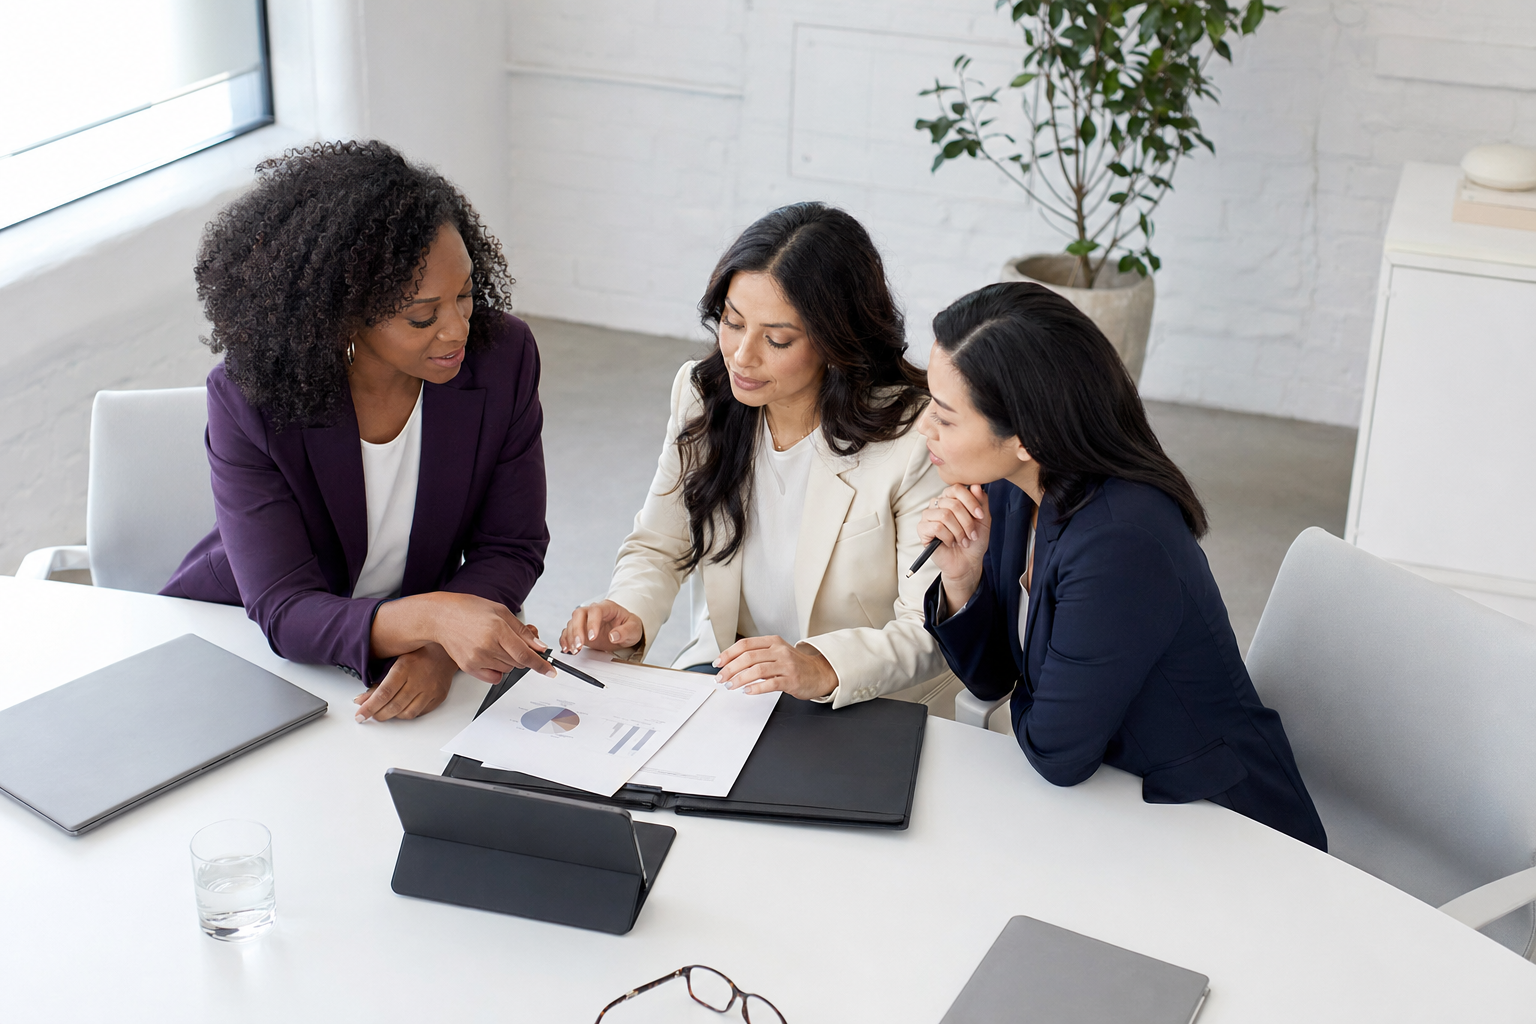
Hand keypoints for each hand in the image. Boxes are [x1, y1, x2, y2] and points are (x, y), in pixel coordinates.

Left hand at [354, 644, 456, 721]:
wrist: (445, 652)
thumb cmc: (418, 654)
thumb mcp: (395, 662)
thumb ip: (379, 682)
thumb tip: (361, 701)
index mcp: (405, 667)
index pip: (384, 693)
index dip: (370, 707)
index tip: (360, 715)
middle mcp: (419, 680)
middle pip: (394, 706)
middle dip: (378, 714)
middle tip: (369, 715)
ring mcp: (431, 690)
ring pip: (407, 713)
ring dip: (392, 716)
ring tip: (384, 711)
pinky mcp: (439, 697)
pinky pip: (419, 713)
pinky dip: (406, 714)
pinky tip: (400, 709)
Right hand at [372, 592, 554, 683]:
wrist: (441, 617)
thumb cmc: (469, 610)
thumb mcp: (501, 612)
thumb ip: (522, 631)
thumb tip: (539, 647)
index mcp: (498, 629)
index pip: (525, 654)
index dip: (541, 664)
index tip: (551, 672)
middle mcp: (487, 646)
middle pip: (518, 663)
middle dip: (522, 655)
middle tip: (510, 641)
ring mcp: (477, 659)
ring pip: (508, 670)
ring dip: (508, 661)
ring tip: (494, 644)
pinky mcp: (469, 668)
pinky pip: (494, 677)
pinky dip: (497, 670)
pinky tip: (489, 656)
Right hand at [560, 600, 642, 653]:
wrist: (626, 632)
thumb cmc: (630, 627)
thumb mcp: (634, 629)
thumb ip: (626, 631)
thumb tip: (614, 636)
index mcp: (607, 607)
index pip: (596, 610)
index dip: (592, 623)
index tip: (592, 637)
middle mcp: (594, 611)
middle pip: (579, 614)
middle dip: (577, 630)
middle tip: (579, 645)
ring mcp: (585, 620)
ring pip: (572, 623)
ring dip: (571, 637)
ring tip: (575, 650)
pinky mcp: (580, 630)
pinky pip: (568, 632)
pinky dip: (565, 640)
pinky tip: (567, 649)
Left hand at [715, 635, 837, 699]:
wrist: (819, 673)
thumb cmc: (795, 665)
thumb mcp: (777, 653)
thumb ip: (758, 655)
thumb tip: (731, 663)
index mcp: (773, 641)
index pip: (745, 644)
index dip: (728, 653)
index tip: (718, 664)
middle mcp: (779, 651)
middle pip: (748, 656)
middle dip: (730, 668)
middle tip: (721, 678)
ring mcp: (787, 665)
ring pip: (757, 669)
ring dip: (740, 678)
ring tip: (731, 686)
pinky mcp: (792, 679)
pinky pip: (771, 683)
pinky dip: (756, 688)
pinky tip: (747, 691)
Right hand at [916, 484, 990, 613]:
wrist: (968, 562)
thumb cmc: (974, 541)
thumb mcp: (983, 519)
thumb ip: (981, 501)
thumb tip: (976, 485)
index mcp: (951, 498)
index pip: (957, 488)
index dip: (971, 502)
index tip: (980, 516)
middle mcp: (938, 504)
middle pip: (953, 504)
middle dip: (967, 522)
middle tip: (972, 535)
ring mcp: (928, 516)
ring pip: (945, 515)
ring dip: (958, 532)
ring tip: (962, 541)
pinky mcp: (922, 529)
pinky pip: (936, 527)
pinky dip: (948, 538)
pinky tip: (950, 543)